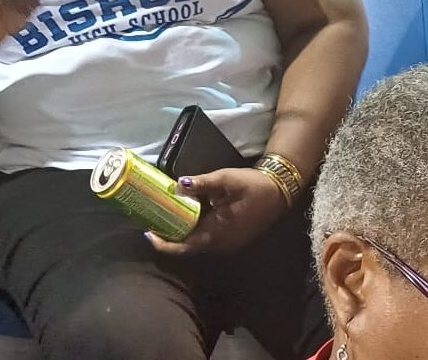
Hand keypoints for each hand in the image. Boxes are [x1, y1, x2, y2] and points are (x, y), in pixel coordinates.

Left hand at [147, 167, 288, 255]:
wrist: (279, 191)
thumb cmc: (252, 185)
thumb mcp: (225, 180)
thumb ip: (201, 184)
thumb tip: (177, 185)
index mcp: (218, 233)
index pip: (185, 247)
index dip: (165, 244)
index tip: (148, 234)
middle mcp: (221, 245)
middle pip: (188, 246)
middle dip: (169, 236)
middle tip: (152, 221)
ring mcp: (227, 244)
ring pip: (197, 243)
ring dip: (181, 233)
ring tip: (164, 217)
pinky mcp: (231, 238)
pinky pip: (207, 238)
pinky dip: (193, 229)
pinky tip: (187, 215)